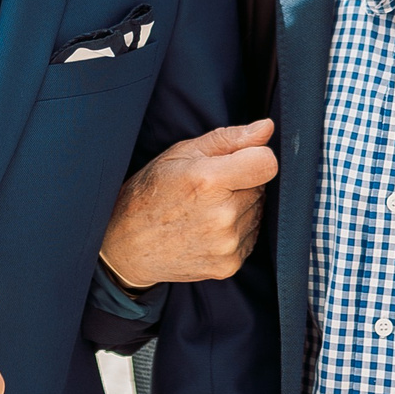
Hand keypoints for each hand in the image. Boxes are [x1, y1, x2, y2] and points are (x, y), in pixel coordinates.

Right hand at [99, 121, 277, 287]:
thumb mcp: (181, 154)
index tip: (239, 160)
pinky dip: (237, 230)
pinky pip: (251, 237)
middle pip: (262, 188)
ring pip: (257, 213)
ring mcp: (226, 244)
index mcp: (208, 181)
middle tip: (210, 188)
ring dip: (241, 207)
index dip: (255, 157)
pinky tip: (209, 228)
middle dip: (243, 183)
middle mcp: (222, 216)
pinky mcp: (229, 265)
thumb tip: (267, 128)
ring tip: (206, 209)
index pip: (267, 163)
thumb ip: (229, 139)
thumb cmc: (151, 193)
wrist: (127, 245)